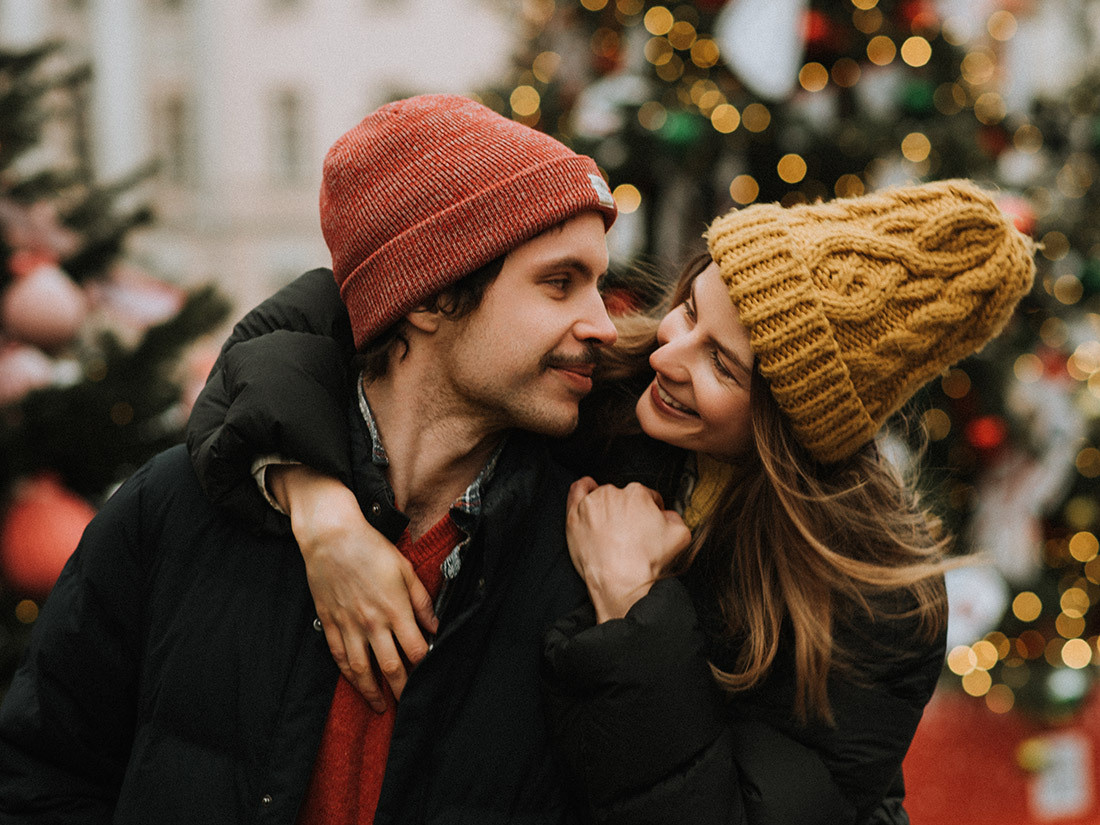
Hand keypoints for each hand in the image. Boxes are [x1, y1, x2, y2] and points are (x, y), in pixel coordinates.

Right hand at [268, 465, 437, 711]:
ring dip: (372, 691)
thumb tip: (436, 627)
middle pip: (392, 666)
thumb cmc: (372, 548)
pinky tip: (356, 682)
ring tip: (381, 706)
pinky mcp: (330, 623)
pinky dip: (349, 674)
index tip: (430, 675)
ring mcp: (349, 625)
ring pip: (362, 669)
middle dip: (402, 688)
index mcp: (396, 609)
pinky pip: (340, 656)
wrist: (332, 538)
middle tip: (409, 704)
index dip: (425, 666)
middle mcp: (373, 622)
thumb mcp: (405, 569)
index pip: (416, 649)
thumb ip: (422, 600)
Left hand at [565, 477, 691, 622]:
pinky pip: (577, 491)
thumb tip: (667, 515)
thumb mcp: (680, 536)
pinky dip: (583, 489)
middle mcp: (612, 494)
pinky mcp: (574, 517)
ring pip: (601, 496)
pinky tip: (588, 493)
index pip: (647, 497)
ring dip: (607, 506)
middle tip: (630, 533)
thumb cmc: (646, 561)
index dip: (650, 512)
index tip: (647, 525)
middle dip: (629, 512)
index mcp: (638, 494)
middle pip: (624, 497)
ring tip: (610, 525)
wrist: (621, 583)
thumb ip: (675, 518)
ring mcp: (591, 505)